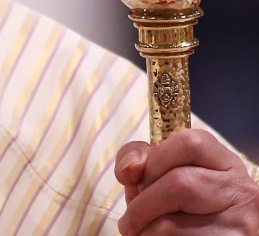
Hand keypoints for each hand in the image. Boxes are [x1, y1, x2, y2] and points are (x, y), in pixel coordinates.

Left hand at [115, 128, 258, 234]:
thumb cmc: (179, 214)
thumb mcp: (160, 181)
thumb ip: (144, 164)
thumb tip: (129, 169)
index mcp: (226, 165)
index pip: (189, 143)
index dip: (154, 158)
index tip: (135, 176)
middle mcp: (240, 191)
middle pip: (178, 183)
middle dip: (141, 203)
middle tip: (132, 218)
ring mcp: (240, 222)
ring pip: (172, 222)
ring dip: (143, 229)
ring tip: (141, 232)